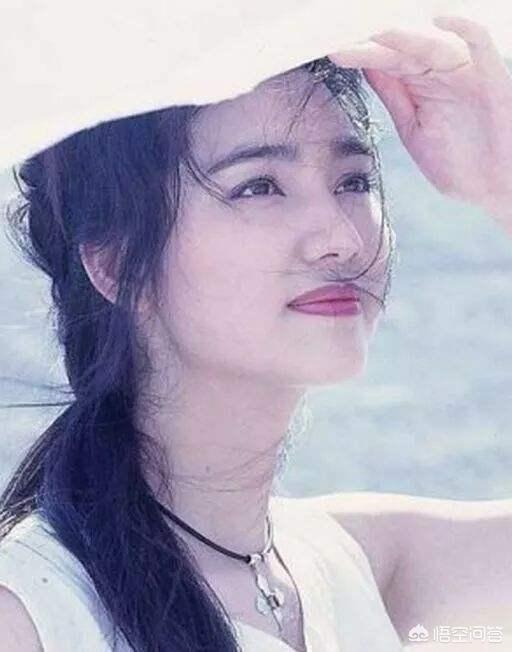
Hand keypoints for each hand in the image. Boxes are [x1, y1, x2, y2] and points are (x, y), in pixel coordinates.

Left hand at [329, 16, 511, 229]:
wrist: (497, 187)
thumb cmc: (460, 162)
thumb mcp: (413, 128)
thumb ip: (393, 95)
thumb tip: (365, 67)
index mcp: (419, 84)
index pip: (383, 60)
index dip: (358, 53)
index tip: (330, 48)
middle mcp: (440, 71)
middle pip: (400, 48)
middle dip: (370, 42)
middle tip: (340, 35)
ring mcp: (464, 72)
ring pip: (430, 43)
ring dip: (401, 35)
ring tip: (372, 30)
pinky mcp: (490, 76)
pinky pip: (479, 43)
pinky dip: (462, 28)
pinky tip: (438, 20)